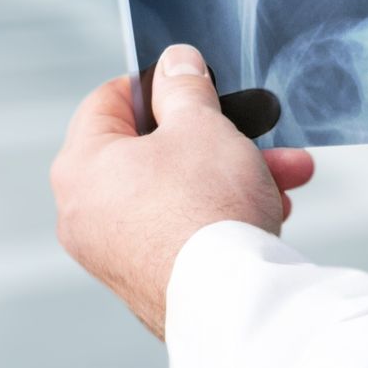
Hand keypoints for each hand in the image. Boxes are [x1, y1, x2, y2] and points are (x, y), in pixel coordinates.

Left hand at [50, 43, 313, 337]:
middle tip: (257, 131)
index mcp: (81, 166)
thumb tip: (175, 63)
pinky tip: (271, 213)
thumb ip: (186, 87)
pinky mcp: (147, 280)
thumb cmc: (206, 211)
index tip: (193, 82)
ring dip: (233, 176)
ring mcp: (114, 253)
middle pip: (154, 151)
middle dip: (218, 138)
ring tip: (286, 174)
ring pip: (177, 192)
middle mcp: (85, 213)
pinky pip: (182, 230)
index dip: (157, 84)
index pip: (108, 101)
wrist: (230, 304)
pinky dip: (220, 216)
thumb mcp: (202, 125)